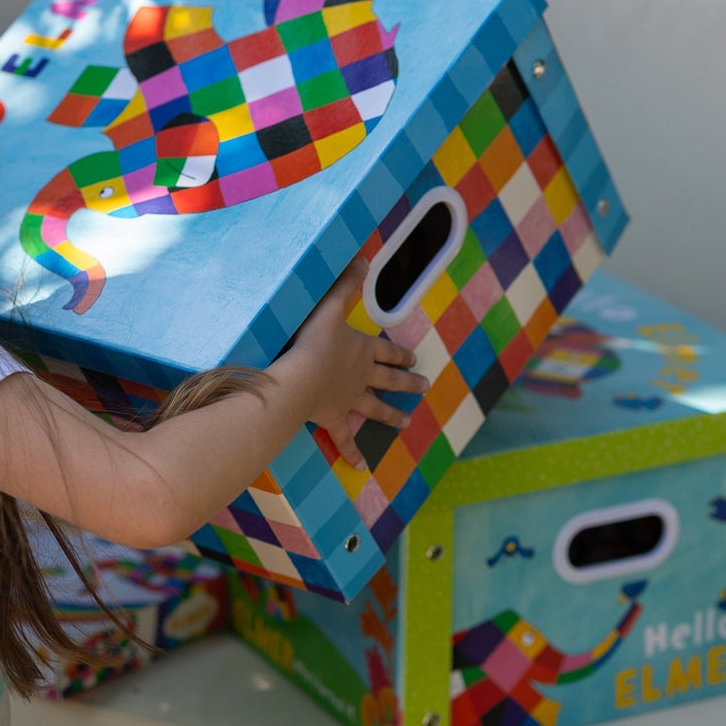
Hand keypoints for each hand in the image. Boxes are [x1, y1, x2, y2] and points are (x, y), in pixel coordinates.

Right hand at [290, 259, 427, 469]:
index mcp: (363, 350)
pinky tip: (362, 466)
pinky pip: (345, 439)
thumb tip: (363, 258)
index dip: (400, 353)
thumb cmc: (312, 341)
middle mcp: (362, 376)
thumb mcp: (329, 306)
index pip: (386, 350)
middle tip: (424, 385)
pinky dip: (353, 453)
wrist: (301, 378)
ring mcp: (350, 400)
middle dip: (407, 382)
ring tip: (407, 423)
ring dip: (392, 415)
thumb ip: (345, 284)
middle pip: (389, 379)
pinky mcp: (333, 418)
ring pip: (376, 409)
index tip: (415, 357)